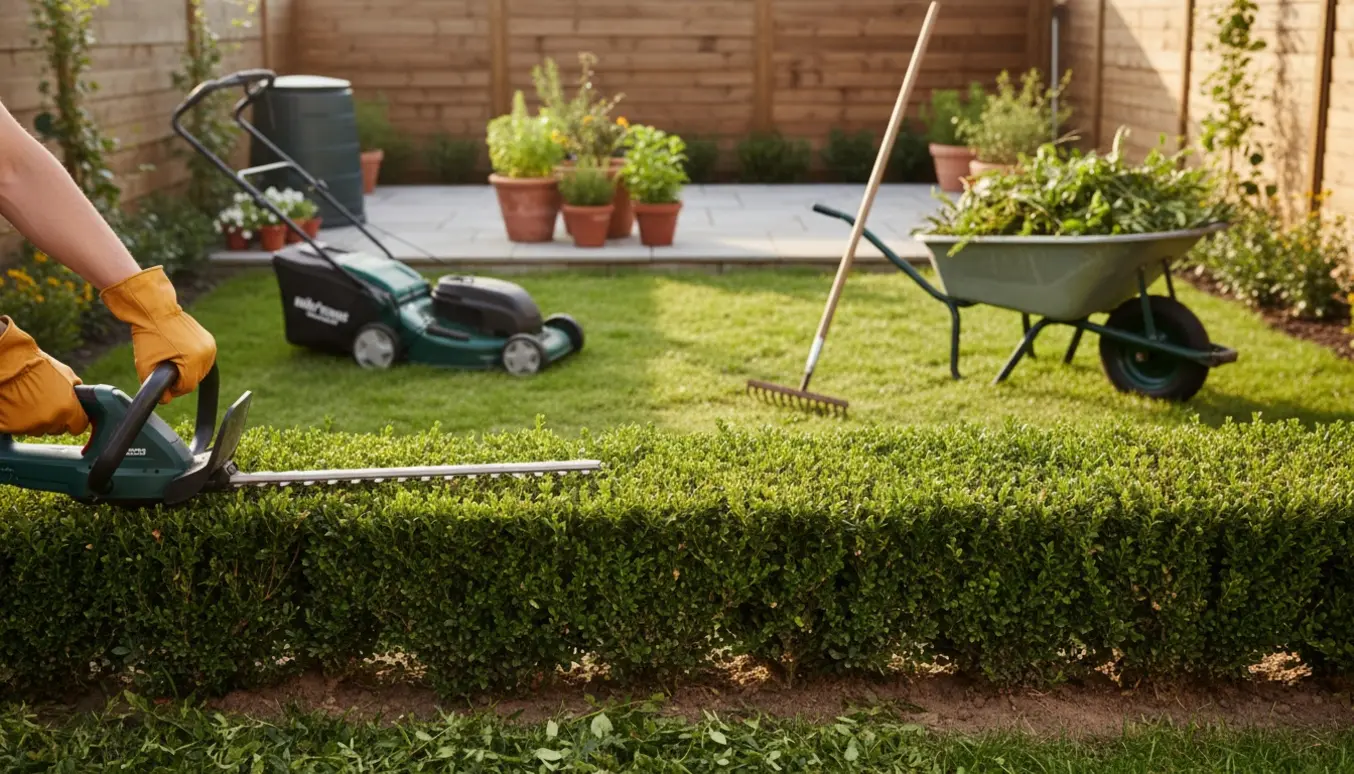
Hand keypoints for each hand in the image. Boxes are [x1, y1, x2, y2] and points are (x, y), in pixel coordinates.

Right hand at [0, 317, 88, 436]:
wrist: (8, 362)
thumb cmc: (37, 365)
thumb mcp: (66, 374)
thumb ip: (75, 391)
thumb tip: (79, 398)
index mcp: (68, 409)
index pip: (79, 426)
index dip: (75, 420)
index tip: (71, 415)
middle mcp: (50, 420)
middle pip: (58, 429)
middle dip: (55, 419)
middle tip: (46, 404)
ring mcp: (29, 425)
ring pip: (39, 429)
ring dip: (37, 420)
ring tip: (30, 402)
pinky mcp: (11, 427)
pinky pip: (20, 429)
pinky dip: (19, 420)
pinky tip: (18, 406)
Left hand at [100, 266, 215, 403]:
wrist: (155, 310)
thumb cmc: (149, 336)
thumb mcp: (145, 365)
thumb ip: (155, 387)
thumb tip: (166, 400)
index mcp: (194, 360)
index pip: (187, 386)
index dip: (173, 387)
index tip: (162, 379)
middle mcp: (207, 353)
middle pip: (196, 379)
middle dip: (180, 377)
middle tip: (165, 367)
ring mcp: (210, 345)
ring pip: (201, 370)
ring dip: (187, 369)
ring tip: (172, 358)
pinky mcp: (209, 340)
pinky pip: (203, 359)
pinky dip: (192, 360)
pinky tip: (179, 352)